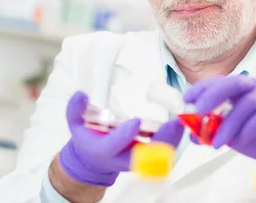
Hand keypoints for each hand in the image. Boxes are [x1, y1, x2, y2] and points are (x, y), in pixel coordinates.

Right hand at [59, 91, 183, 186]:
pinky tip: (179, 127)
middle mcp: (122, 159)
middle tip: (173, 123)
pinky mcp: (147, 161)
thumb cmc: (87, 138)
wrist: (94, 160)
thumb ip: (75, 108)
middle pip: (143, 156)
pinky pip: (163, 154)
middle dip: (159, 141)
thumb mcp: (75, 122)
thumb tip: (80, 94)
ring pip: (157, 157)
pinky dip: (172, 141)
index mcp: (103, 150)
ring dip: (171, 141)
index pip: (113, 145)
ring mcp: (136, 162)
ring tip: (180, 122)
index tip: (135, 121)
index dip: (124, 135)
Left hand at [184, 76, 255, 160]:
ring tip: (216, 143)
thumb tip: (192, 134)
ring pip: (247, 103)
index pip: (219, 81)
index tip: (186, 98)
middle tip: (199, 110)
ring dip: (228, 124)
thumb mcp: (227, 133)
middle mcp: (254, 87)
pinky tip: (237, 143)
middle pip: (234, 82)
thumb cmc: (254, 137)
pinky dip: (246, 131)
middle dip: (214, 94)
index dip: (202, 88)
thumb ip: (211, 131)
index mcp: (239, 88)